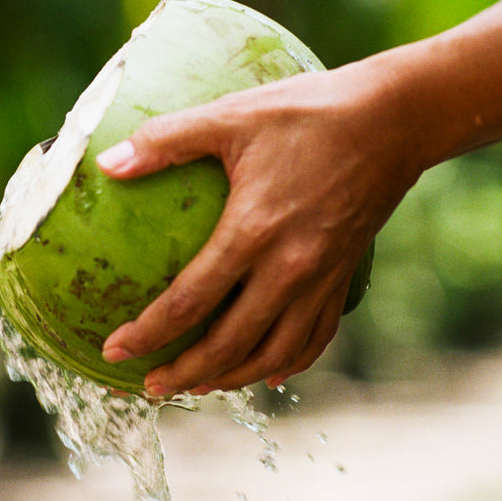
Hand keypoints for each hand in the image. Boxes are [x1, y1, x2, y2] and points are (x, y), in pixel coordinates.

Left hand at [96, 63, 419, 396]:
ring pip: (274, 353)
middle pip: (230, 344)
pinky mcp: (344, 276)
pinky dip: (289, 362)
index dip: (148, 333)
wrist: (394, 119)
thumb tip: (107, 164)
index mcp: (254, 232)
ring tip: (199, 387)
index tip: (115, 351)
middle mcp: (290, 268)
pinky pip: (316, 336)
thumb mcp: (231, 116)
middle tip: (150, 387)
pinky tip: (269, 372)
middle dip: (185, 373)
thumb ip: (165, 140)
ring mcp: (322, 278)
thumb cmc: (309, 113)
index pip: (189, 302)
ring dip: (232, 378)